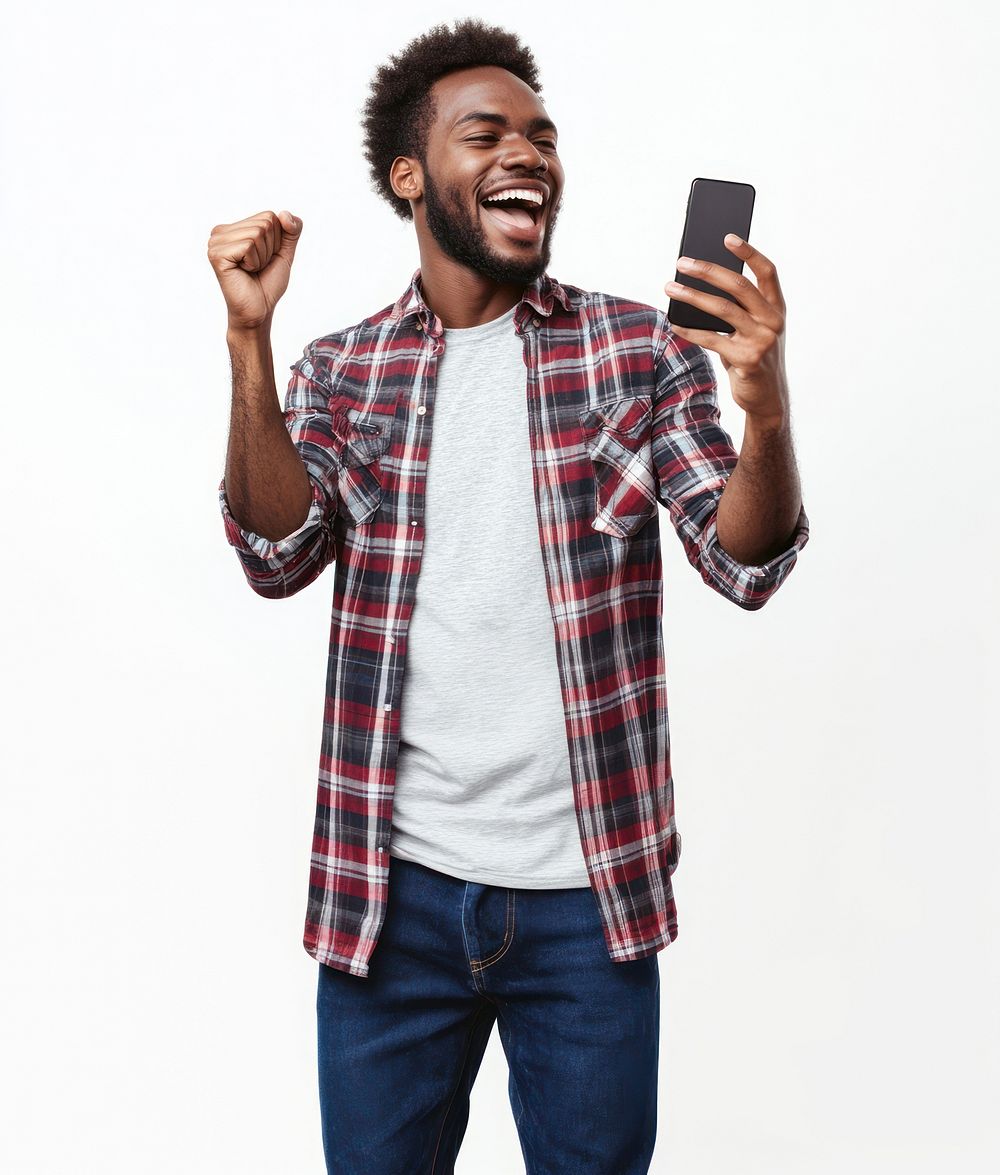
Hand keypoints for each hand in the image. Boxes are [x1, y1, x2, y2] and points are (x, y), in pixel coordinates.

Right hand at [207, 210, 302, 331]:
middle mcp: (221, 231)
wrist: (259, 310)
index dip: (276, 241)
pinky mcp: (216, 254)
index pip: (269, 216)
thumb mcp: (284, 252)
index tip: (264, 259)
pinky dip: (254, 262)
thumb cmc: (268, 283)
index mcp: (234, 228)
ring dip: (262, 257)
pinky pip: (249, 246)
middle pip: (264, 223)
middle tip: (257, 267)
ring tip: (251, 270)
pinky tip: (243, 272)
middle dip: (270, 249)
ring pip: (257, 234)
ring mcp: (216, 242)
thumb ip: (291, 230)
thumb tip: (285, 213)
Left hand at [665, 234, 788, 423]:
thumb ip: (737, 310)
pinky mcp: (747, 360)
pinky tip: (674, 324)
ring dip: (692, 296)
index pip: (767, 272)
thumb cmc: (754, 358)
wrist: (766, 398)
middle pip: (739, 285)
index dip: (749, 252)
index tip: (727, 237)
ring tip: (670, 288)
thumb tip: (698, 286)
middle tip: (682, 262)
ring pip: (722, 309)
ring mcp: (762, 340)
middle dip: (708, 270)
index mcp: (777, 308)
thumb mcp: (753, 330)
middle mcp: (773, 321)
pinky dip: (690, 331)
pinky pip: (711, 339)